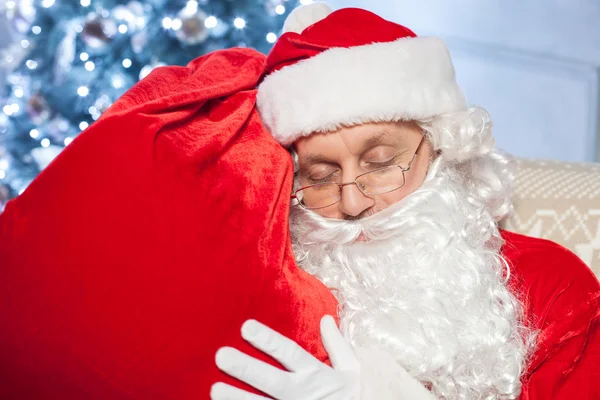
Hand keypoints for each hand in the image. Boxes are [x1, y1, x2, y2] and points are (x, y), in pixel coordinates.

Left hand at [211, 315, 360, 399]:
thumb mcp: (352, 369)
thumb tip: (326, 318)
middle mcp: (304, 394)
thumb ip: (337, 345)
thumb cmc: (355, 394)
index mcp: (317, 375)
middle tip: (220, 355)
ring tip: (214, 389)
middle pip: (272, 380)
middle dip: (246, 368)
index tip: (245, 327)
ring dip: (238, 399)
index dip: (268, 340)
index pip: (289, 354)